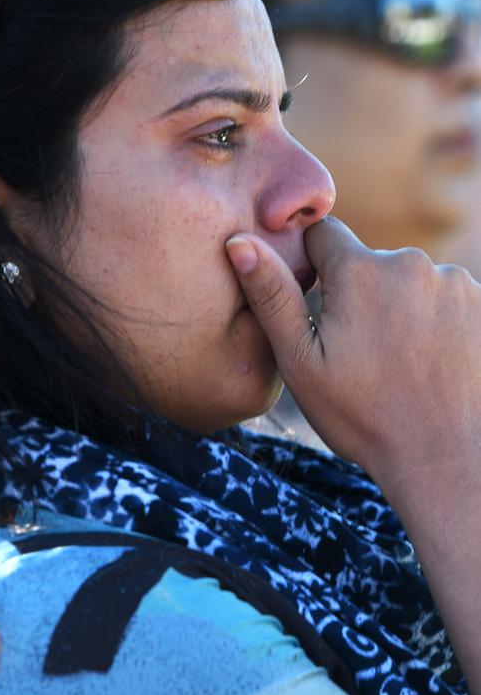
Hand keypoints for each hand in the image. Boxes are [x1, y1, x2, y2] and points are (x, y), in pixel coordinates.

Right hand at [225, 217, 480, 484]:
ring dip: (398, 307)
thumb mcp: (301, 363)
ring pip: (407, 281)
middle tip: (360, 351)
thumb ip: (272, 296)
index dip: (313, 264)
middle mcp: (411, 264)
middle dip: (358, 294)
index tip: (319, 305)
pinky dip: (433, 320)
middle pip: (368, 262)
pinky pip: (443, 297)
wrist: (446, 460)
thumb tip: (239, 242)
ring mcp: (455, 283)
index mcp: (360, 271)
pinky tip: (430, 361)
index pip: (323, 233)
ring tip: (399, 362)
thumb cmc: (364, 417)